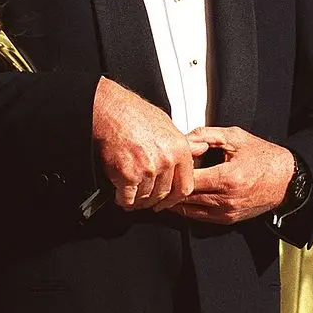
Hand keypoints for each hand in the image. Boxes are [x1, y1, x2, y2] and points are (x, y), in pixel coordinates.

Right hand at [92, 78, 208, 210]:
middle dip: (153, 200)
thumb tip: (202, 148)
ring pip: (145, 197)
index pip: (184, 186)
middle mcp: (165, 160)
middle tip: (147, 200)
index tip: (168, 201)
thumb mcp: (166, 124)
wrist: (110, 111)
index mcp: (179, 149)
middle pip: (163, 194)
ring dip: (138, 201)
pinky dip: (123, 200)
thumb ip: (185, 142)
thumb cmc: (134, 114)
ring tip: (132, 197)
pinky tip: (121, 195)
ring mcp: (147, 169)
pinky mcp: (128, 175)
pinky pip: (127, 198)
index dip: (174, 198)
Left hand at [160, 126, 293, 223]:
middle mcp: (226, 199)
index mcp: (228, 178)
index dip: (174, 172)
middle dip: (169, 189)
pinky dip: (186, 208)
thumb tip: (183, 137)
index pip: (189, 179)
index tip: (164, 164)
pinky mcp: (228, 219)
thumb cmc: (263, 156)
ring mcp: (227, 212)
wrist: (287, 180)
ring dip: (174, 201)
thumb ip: (207, 134)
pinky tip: (178, 198)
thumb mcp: (235, 137)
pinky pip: (199, 217)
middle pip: (186, 197)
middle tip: (154, 179)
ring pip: (189, 210)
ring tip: (161, 189)